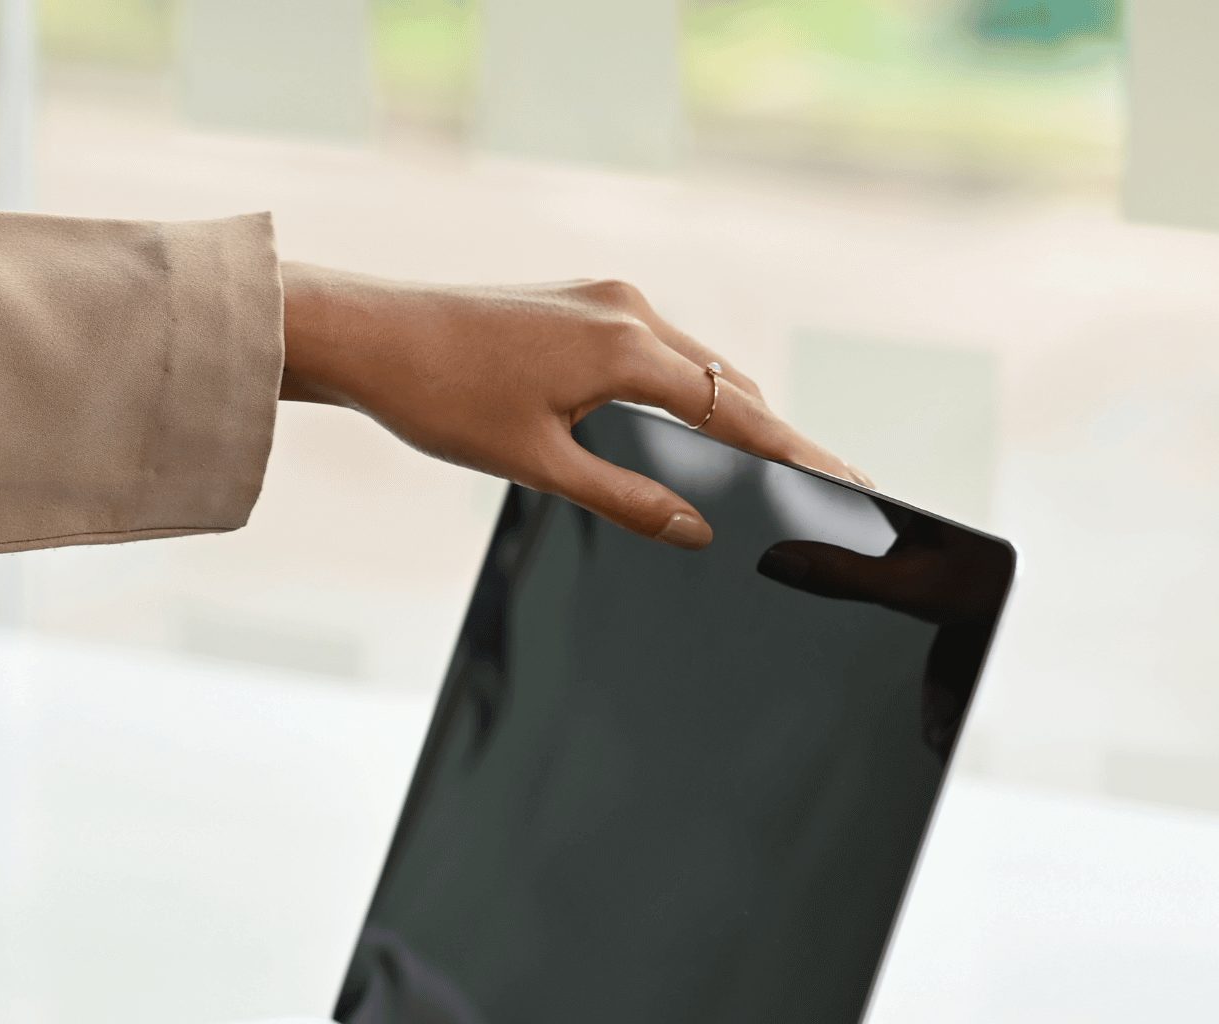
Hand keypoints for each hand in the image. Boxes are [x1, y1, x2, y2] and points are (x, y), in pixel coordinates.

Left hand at [279, 266, 863, 548]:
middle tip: (822, 487)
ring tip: (769, 465)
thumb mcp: (538, 464)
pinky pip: (656, 348)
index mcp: (627, 349)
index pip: (738, 413)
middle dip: (773, 437)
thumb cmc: (440, 399)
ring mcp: (604, 298)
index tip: (849, 483)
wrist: (369, 338)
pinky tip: (689, 425)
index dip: (797, 454)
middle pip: (728, 383)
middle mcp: (628, 310)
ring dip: (728, 412)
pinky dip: (685, 388)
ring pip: (694, 363)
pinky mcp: (579, 301)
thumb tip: (695, 529)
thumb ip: (625, 498)